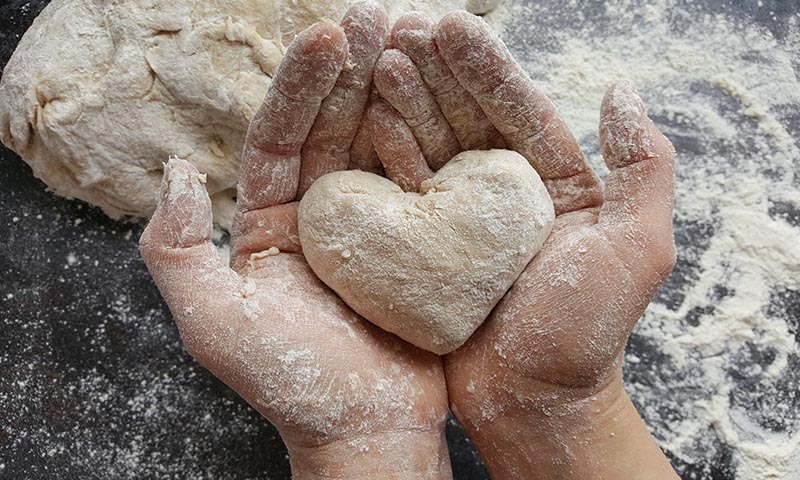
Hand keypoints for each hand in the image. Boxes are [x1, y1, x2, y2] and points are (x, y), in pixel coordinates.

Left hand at [140, 4, 450, 478]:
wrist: (366, 430)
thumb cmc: (292, 383)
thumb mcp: (215, 322)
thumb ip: (176, 249)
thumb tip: (175, 168)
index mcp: (271, 222)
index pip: (283, 137)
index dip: (301, 87)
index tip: (327, 38)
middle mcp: (321, 215)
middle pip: (336, 129)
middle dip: (353, 71)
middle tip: (377, 16)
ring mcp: (374, 227)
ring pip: (383, 146)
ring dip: (397, 92)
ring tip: (416, 36)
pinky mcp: (419, 244)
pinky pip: (425, 182)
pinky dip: (435, 141)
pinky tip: (451, 99)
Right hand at [371, 11, 677, 478]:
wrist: (532, 403)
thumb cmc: (585, 333)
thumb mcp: (637, 248)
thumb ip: (644, 169)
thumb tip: (623, 92)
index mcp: (555, 183)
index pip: (517, 110)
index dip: (484, 68)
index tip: (450, 26)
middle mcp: (504, 193)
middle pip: (465, 118)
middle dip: (434, 71)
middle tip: (400, 25)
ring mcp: (460, 219)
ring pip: (430, 147)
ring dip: (403, 102)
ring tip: (376, 58)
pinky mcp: (424, 248)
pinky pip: (403, 194)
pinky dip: (385, 157)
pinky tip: (366, 122)